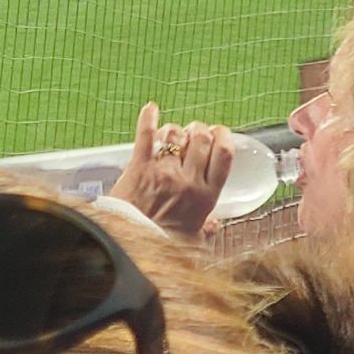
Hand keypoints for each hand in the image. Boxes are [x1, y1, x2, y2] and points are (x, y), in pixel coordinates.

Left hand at [108, 102, 231, 240]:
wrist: (128, 244)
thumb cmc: (162, 243)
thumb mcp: (193, 240)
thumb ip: (206, 230)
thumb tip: (214, 225)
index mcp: (206, 196)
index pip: (224, 155)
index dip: (224, 136)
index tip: (220, 132)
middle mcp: (188, 180)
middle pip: (201, 138)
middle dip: (199, 129)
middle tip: (194, 132)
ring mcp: (163, 170)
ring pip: (175, 133)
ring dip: (175, 129)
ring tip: (171, 135)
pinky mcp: (139, 164)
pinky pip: (146, 133)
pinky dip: (148, 117)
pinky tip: (151, 108)